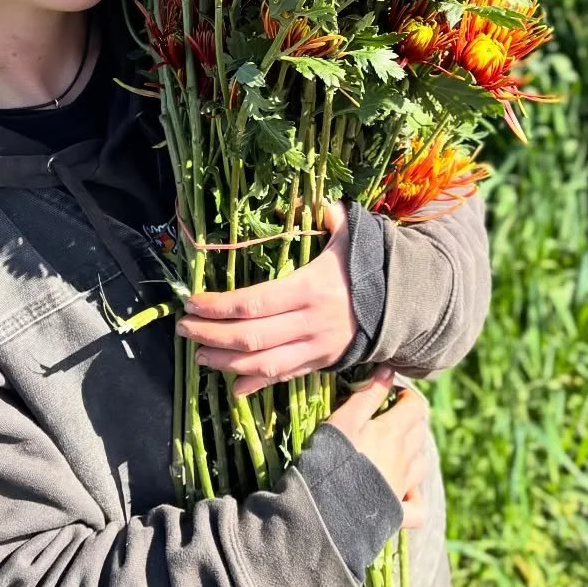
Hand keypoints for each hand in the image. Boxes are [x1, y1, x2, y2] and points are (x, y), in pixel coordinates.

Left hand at [174, 199, 357, 398]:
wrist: (403, 306)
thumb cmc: (368, 266)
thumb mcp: (353, 237)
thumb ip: (333, 217)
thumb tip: (320, 201)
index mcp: (310, 288)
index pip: (254, 301)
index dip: (218, 305)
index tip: (192, 302)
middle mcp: (309, 322)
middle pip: (251, 336)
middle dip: (212, 335)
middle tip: (184, 330)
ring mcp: (315, 347)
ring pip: (263, 362)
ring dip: (226, 362)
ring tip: (199, 356)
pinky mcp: (321, 363)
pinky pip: (284, 377)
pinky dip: (257, 383)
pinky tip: (233, 386)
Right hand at [323, 367, 430, 530]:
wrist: (326, 510)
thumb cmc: (331, 459)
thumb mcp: (344, 420)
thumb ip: (367, 394)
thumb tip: (388, 370)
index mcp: (393, 433)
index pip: (415, 405)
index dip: (406, 395)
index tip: (389, 394)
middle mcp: (405, 459)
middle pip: (420, 432)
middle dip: (410, 420)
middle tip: (388, 418)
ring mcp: (403, 487)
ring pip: (421, 464)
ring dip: (413, 453)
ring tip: (395, 451)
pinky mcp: (397, 514)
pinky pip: (418, 507)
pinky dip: (415, 497)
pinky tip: (404, 491)